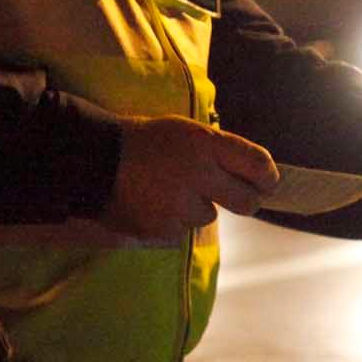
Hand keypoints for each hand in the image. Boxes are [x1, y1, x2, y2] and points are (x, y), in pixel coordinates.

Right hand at [102, 115, 279, 237]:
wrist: (93, 160)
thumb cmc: (144, 141)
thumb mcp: (184, 131)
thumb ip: (218, 150)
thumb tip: (254, 172)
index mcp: (206, 144)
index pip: (259, 165)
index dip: (267, 177)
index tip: (265, 181)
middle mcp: (199, 175)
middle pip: (247, 202)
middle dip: (244, 201)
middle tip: (233, 197)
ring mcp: (181, 206)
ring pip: (207, 216)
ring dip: (194, 208)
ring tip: (166, 191)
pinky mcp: (164, 230)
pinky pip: (181, 230)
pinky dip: (171, 221)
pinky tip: (151, 204)